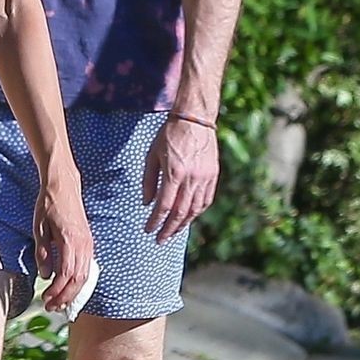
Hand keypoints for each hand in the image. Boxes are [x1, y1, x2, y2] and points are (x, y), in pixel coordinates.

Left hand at [33, 167, 94, 313]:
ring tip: (59, 302)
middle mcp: (84, 244)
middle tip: (51, 307)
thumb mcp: (39, 228)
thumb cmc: (48, 205)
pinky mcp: (89, 242)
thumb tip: (46, 276)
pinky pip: (87, 268)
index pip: (66, 274)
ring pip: (85, 276)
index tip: (46, 300)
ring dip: (72, 292)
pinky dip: (78, 282)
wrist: (63, 185)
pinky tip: (68, 288)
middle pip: (79, 280)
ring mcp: (89, 243)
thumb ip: (42, 253)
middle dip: (65, 297)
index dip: (57, 291)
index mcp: (70, 240)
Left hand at [143, 116, 219, 242]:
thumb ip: (148, 181)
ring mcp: (205, 178)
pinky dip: (197, 212)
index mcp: (174, 173)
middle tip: (160, 240)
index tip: (148, 230)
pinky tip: (188, 217)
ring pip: (195, 209)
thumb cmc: (169, 135)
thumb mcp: (152, 155)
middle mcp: (191, 178)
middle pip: (180, 213)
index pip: (163, 206)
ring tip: (173, 232)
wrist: (195, 119)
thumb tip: (147, 203)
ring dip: (183, 224)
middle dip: (169, 229)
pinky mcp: (213, 176)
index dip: (155, 221)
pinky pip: (206, 200)